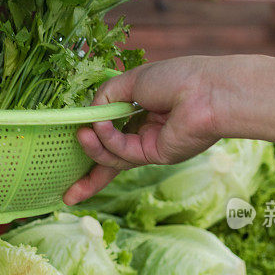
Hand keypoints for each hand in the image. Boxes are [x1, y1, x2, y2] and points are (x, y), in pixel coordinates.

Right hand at [64, 56, 225, 205]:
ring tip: (82, 135)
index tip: (69, 143)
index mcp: (141, 111)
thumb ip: (106, 96)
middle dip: (88, 180)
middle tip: (66, 196)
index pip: (111, 131)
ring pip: (113, 157)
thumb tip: (89, 115)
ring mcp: (150, 146)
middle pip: (110, 160)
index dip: (90, 139)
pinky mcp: (155, 156)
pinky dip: (109, 141)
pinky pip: (124, 153)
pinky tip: (100, 128)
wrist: (207, 90)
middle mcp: (144, 132)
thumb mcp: (132, 81)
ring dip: (94, 147)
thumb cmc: (177, 78)